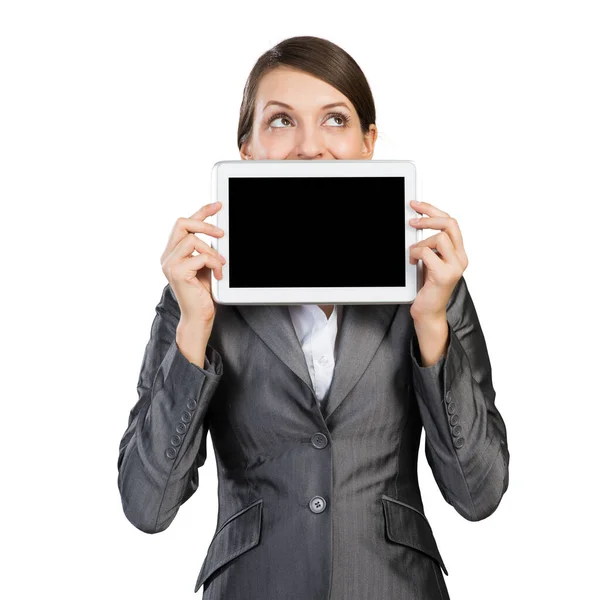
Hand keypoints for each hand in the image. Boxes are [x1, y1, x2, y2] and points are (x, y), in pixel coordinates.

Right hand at [160, 201, 226, 324]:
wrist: (199, 317)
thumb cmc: (202, 293)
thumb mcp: (205, 265)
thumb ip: (206, 249)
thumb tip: (219, 231)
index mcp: (172, 252)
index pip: (184, 224)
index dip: (202, 212)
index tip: (218, 205)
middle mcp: (167, 256)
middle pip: (182, 223)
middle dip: (205, 224)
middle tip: (222, 233)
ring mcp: (169, 264)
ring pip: (193, 240)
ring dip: (213, 252)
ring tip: (221, 265)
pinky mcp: (177, 272)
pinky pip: (201, 257)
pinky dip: (215, 264)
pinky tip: (219, 275)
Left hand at [408, 200, 467, 321]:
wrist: (428, 312)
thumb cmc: (427, 287)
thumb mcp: (430, 260)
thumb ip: (430, 244)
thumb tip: (417, 222)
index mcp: (459, 252)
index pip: (451, 222)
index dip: (433, 210)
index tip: (417, 205)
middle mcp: (461, 258)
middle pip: (450, 223)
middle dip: (428, 217)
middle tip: (412, 220)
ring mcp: (455, 267)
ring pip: (439, 237)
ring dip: (420, 243)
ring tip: (413, 254)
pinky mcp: (444, 275)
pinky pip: (427, 253)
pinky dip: (415, 254)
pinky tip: (412, 263)